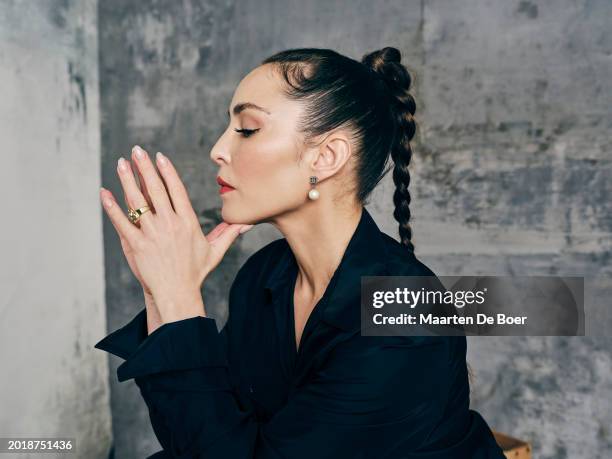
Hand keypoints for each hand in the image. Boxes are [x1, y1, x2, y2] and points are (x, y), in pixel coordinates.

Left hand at [100, 145, 252, 322]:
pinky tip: (104, 193)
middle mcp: (170, 224)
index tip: (159, 157)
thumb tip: (246, 223)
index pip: (176, 190)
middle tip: (137, 150)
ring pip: (137, 201)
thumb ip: (228, 233)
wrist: (178, 294)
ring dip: (128, 180)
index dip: (167, 172)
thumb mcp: (214, 251)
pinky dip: (111, 207)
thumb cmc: (196, 273)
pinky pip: (121, 222)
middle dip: (145, 167)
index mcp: (188, 222)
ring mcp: (152, 234)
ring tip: (121, 163)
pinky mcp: (137, 245)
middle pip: (155, 190)